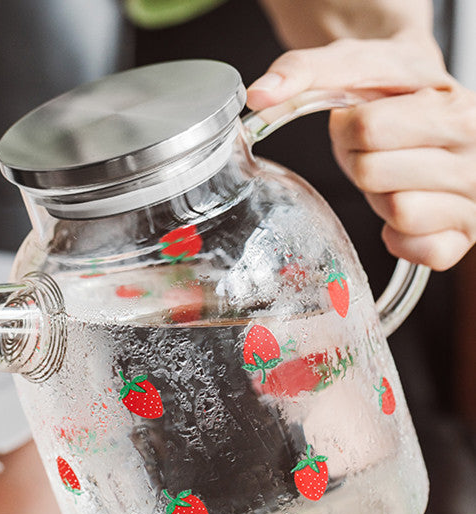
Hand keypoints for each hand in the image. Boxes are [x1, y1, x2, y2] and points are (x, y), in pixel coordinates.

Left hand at [246, 35, 475, 270]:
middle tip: (376, 152)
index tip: (361, 120)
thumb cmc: (392, 89)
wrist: (429, 100)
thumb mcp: (354, 64)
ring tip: (393, 178)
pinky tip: (404, 210)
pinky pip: (416, 249)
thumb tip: (258, 96)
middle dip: (359, 164)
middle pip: (373, 174)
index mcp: (455, 106)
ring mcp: (473, 199)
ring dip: (380, 199)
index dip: (347, 128)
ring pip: (398, 213)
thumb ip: (304, 72)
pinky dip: (398, 237)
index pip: (368, 128)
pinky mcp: (460, 239)